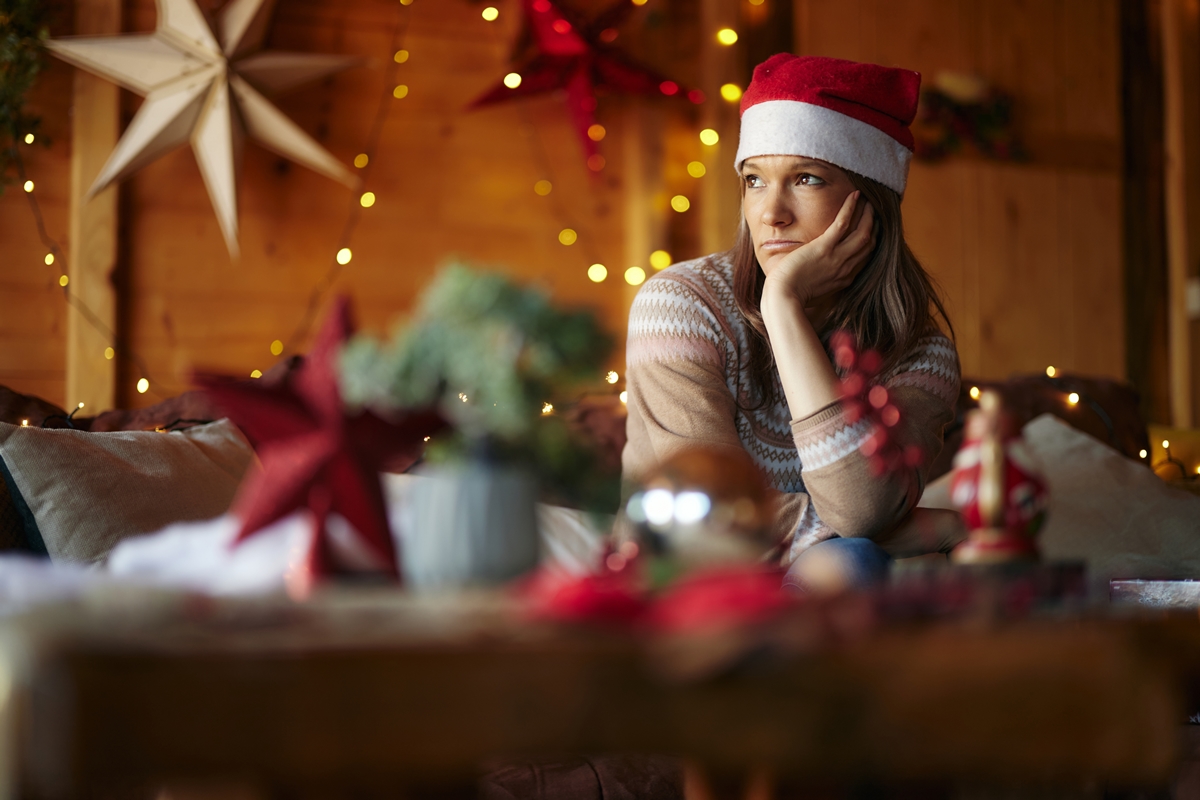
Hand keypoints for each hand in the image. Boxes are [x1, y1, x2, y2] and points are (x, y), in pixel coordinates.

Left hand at [761, 190, 875, 308]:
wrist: (783, 298)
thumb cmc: (791, 296)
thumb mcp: (813, 291)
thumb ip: (821, 281)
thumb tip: (815, 275)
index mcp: (843, 279)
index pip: (864, 257)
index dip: (871, 241)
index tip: (872, 229)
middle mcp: (845, 268)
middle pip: (868, 244)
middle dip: (874, 226)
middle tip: (874, 210)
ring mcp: (836, 258)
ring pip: (862, 232)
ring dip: (868, 214)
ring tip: (868, 200)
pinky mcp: (824, 248)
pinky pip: (842, 223)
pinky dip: (850, 208)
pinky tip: (854, 195)